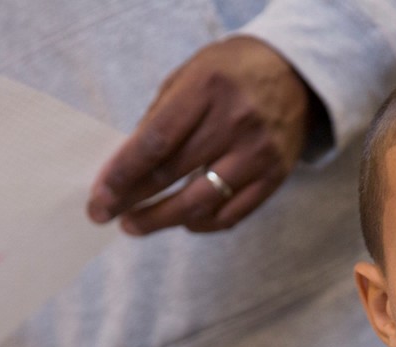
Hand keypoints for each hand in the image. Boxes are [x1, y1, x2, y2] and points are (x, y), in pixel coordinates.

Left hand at [87, 36, 311, 235]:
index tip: (100, 197)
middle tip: (106, 215)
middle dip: (133, 199)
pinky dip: (201, 224)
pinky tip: (181, 222)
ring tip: (136, 224)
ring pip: (201, 203)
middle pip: (174, 174)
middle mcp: (236, 121)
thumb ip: (160, 116)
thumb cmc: (231, 73)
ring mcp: (258, 153)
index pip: (156, 141)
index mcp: (208, 88)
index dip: (124, 173)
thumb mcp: (190, 75)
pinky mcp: (274, 177)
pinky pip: (231, 214)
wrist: (296, 74)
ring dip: (162, 219)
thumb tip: (125, 165)